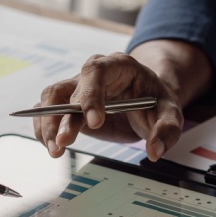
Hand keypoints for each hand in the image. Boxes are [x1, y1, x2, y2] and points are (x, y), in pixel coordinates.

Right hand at [34, 40, 212, 161]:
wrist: (148, 102)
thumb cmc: (157, 102)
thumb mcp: (171, 113)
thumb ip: (167, 130)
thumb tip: (155, 150)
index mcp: (118, 66)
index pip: (96, 72)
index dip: (90, 95)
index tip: (94, 122)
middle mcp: (93, 74)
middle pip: (68, 88)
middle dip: (63, 117)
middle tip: (64, 141)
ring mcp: (78, 89)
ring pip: (52, 99)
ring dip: (48, 124)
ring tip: (55, 149)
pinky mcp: (70, 105)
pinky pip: (48, 112)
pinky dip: (44, 128)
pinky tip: (50, 145)